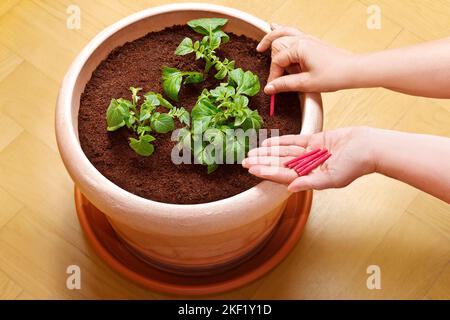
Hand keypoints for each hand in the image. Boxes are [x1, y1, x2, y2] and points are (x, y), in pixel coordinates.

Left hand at [242, 127, 375, 191]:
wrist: (369, 147)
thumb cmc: (355, 165)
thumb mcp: (333, 178)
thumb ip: (311, 183)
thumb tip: (290, 188)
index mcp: (310, 177)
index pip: (282, 175)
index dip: (266, 171)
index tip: (251, 169)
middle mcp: (307, 166)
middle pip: (279, 163)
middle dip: (262, 162)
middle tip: (244, 160)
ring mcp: (309, 153)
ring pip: (283, 152)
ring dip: (268, 152)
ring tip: (251, 151)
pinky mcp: (314, 140)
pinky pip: (294, 141)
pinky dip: (280, 141)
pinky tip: (267, 143)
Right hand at [257, 23, 356, 93]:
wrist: (353, 70)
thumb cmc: (334, 75)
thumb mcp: (306, 84)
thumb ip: (285, 84)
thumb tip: (270, 88)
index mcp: (299, 48)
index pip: (277, 61)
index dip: (273, 76)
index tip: (273, 88)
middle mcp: (302, 40)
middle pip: (277, 45)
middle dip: (273, 61)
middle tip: (275, 77)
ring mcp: (307, 39)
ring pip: (283, 33)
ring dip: (271, 38)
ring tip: (261, 47)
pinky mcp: (311, 41)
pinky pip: (292, 32)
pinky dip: (282, 31)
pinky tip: (275, 27)